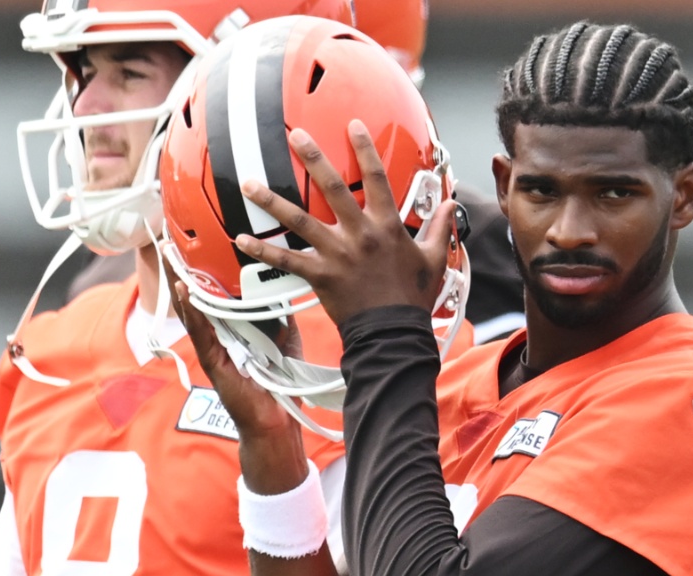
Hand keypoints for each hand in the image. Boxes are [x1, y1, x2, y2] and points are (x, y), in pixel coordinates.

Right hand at [164, 259, 297, 439]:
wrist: (275, 420)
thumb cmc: (277, 384)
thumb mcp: (283, 340)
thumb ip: (280, 317)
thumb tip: (284, 292)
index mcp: (233, 330)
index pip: (216, 296)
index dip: (206, 272)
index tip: (200, 246)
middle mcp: (218, 336)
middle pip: (198, 299)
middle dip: (185, 271)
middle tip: (174, 243)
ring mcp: (212, 348)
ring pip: (193, 310)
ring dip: (180, 283)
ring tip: (171, 259)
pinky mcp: (212, 360)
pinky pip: (200, 331)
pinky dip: (192, 310)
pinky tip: (183, 291)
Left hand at [232, 119, 457, 327]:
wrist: (393, 332)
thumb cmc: (412, 298)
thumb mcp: (434, 259)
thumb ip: (440, 228)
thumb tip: (451, 205)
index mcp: (387, 226)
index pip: (376, 178)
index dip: (365, 149)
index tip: (352, 126)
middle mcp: (360, 234)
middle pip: (333, 187)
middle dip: (313, 158)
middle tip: (296, 136)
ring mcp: (337, 254)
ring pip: (299, 220)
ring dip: (272, 200)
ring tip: (249, 183)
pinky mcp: (320, 275)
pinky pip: (286, 260)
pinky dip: (263, 250)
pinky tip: (242, 239)